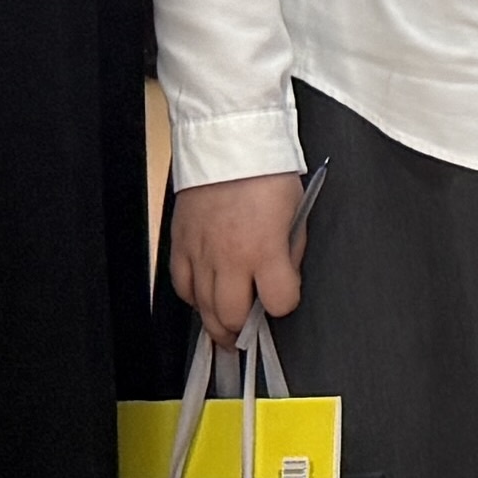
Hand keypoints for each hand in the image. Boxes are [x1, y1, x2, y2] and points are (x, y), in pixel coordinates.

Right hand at [168, 171, 304, 343]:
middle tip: (247, 335)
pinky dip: (193, 297)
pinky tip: (203, 298)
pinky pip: (181, 286)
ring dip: (215, 324)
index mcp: (264, 249)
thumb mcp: (296, 212)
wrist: (228, 143)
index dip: (284, 304)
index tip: (283, 297)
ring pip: (202, 308)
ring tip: (225, 332)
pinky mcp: (181, 244)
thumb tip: (285, 276)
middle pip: (231, 317)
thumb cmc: (265, 172)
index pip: (279, 302)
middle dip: (242, 330)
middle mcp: (230, 257)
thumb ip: (291, 250)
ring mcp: (201, 252)